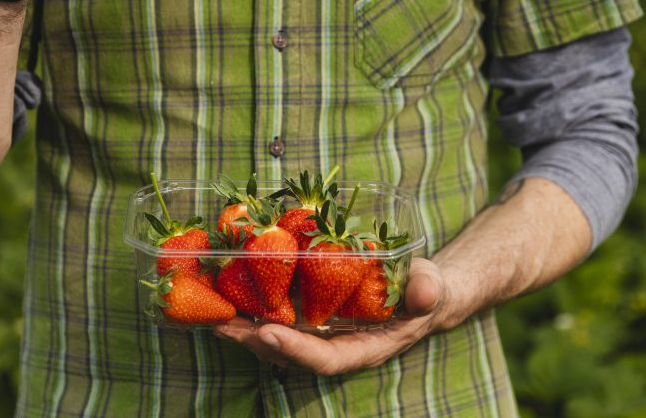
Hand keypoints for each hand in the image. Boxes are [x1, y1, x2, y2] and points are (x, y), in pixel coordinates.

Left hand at [214, 258, 458, 374]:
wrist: (420, 290)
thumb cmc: (427, 290)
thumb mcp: (432, 287)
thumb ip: (427, 290)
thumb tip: (424, 291)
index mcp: (365, 348)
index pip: (326, 359)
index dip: (295, 350)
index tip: (267, 333)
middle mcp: (337, 346)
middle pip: (290, 353)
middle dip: (255, 341)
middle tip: (223, 323)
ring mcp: (322, 333)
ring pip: (278, 338)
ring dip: (245, 328)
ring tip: (212, 313)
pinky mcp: (312, 315)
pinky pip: (280, 317)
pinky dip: (254, 308)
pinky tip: (228, 293)